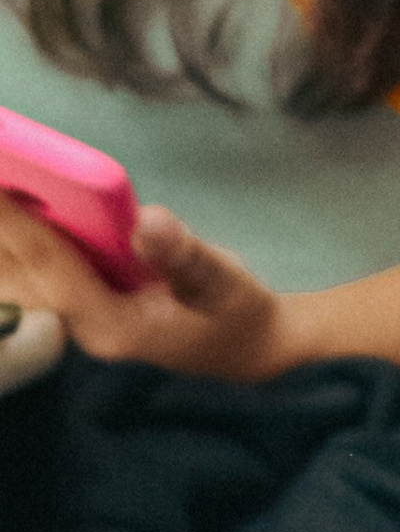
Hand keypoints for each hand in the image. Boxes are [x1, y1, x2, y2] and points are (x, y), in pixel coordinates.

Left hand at [0, 194, 286, 378]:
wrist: (244, 347)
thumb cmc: (234, 313)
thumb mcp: (223, 283)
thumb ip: (185, 255)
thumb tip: (146, 220)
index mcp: (112, 325)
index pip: (53, 269)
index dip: (21, 224)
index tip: (1, 184)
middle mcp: (83, 327)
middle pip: (20, 277)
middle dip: (3, 231)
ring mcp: (79, 320)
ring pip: (20, 280)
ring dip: (6, 241)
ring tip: (3, 190)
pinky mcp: (83, 305)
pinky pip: (35, 276)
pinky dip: (18, 246)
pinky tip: (15, 212)